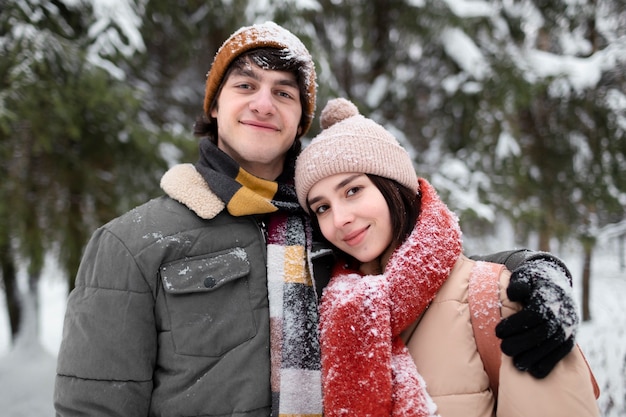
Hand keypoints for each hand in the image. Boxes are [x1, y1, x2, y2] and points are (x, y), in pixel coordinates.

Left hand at [496, 258, 577, 377]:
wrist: (555, 283)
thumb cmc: (532, 281)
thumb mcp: (524, 276)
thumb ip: (518, 284)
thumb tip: (512, 294)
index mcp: (550, 297)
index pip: (532, 314)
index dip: (514, 325)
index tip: (497, 332)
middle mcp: (562, 313)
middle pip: (542, 332)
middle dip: (521, 343)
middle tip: (503, 349)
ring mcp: (568, 326)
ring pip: (553, 345)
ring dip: (534, 357)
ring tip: (516, 364)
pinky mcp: (570, 338)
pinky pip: (562, 353)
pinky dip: (549, 363)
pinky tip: (534, 371)